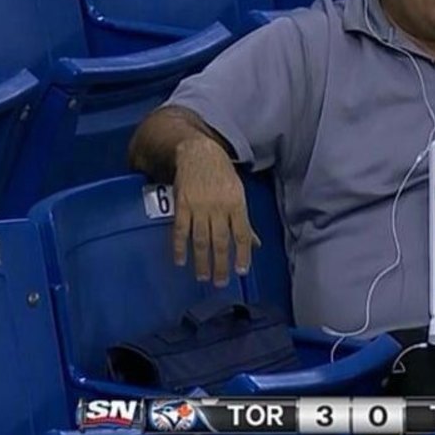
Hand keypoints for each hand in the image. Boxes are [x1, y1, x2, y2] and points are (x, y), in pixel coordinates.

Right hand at [172, 137, 259, 286]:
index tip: (242, 272)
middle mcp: (218, 207)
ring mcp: (199, 206)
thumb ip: (244, 221)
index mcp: (236, 204)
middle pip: (221, 241)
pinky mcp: (181, 205)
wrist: (199, 152)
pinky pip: (180, 230)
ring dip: (201, 260)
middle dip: (221, 264)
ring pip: (200, 239)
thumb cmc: (222, 175)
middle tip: (220, 283)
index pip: (242, 234)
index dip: (242, 254)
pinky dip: (179, 247)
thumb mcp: (239, 194)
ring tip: (203, 277)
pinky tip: (180, 261)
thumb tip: (255, 244)